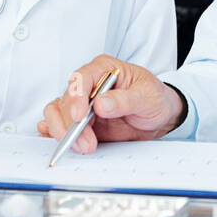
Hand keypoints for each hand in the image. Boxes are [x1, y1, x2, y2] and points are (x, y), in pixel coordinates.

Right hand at [36, 55, 184, 153]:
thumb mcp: (148, 96)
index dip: (76, 98)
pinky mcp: (81, 121)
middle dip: (71, 123)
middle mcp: (89, 85)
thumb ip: (125, 99)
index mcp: (104, 69)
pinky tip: (62, 142)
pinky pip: (60, 124)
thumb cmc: (154, 98)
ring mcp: (83, 104)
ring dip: (64, 132)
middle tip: (85, 142)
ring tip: (83, 147)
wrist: (159, 116)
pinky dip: (56, 133)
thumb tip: (101, 103)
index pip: (81, 79)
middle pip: (66, 100)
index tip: (79, 117)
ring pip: (58, 113)